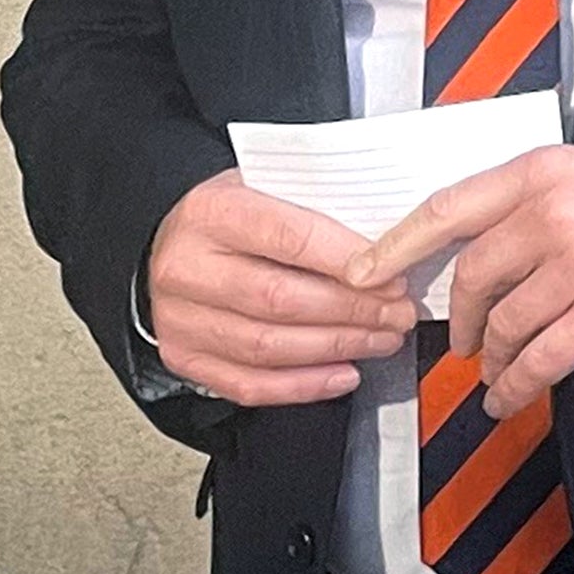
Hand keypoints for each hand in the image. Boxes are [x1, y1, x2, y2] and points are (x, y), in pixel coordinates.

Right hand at [143, 171, 415, 404]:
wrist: (176, 242)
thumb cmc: (236, 216)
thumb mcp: (270, 188)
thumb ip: (319, 210)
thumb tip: (390, 244)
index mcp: (211, 213)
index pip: (288, 238)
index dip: (346, 261)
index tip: (391, 275)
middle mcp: (185, 267)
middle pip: (279, 299)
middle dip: (353, 311)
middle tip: (398, 312)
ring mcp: (178, 318)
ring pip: (267, 346)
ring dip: (337, 348)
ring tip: (381, 339)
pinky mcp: (182, 356)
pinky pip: (249, 384)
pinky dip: (304, 385)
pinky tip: (344, 374)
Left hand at [346, 144, 573, 417]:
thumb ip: (543, 191)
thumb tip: (490, 228)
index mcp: (544, 174)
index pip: (448, 209)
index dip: (397, 246)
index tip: (364, 274)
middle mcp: (553, 216)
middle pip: (473, 278)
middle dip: (461, 319)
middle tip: (463, 339)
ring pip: (505, 325)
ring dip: (492, 360)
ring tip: (495, 375)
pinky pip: (541, 359)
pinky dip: (517, 385)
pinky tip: (511, 396)